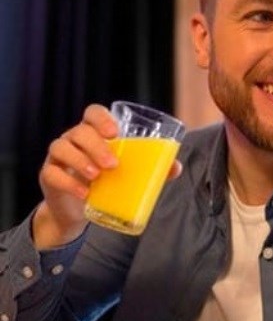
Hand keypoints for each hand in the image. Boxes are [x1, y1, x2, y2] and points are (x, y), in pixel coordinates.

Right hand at [32, 104, 182, 248]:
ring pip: (61, 147)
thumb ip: (152, 168)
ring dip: (80, 160)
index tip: (115, 132)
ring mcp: (58, 157)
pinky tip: (84, 193)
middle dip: (96, 146)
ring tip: (97, 176)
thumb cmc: (107, 180)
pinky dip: (68, 183)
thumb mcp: (128, 173)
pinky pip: (52, 174)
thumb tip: (175, 167)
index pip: (92, 113)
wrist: (79, 207)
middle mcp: (73, 140)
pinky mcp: (49, 176)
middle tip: (113, 164)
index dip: (101, 118)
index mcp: (94, 132)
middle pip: (79, 131)